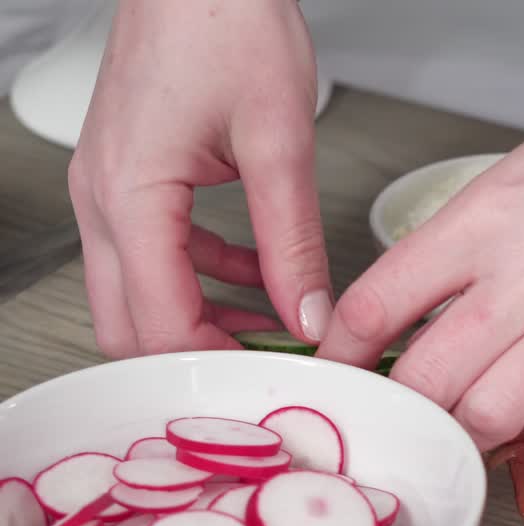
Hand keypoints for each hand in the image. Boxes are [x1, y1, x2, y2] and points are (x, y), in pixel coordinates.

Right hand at [68, 0, 331, 357]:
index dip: (216, 367)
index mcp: (131, 196)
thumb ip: (293, 240)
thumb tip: (309, 312)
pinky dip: (201, 276)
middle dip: (195, 358)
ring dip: (201, 318)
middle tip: (265, 369)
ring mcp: (109, 187)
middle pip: (129, 325)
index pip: (160, 324)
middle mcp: (103, 198)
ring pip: (139, 293)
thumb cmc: (225, 23)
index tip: (269, 381)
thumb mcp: (280, 142)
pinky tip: (257, 275)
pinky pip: (156, 252)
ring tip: (273, 330)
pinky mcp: (130, 175)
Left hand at [318, 25, 523, 450]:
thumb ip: (470, 240)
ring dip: (475, 427)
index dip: (346, 350)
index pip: (378, 302)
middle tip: (412, 408)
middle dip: (408, 407)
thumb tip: (429, 306)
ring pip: (491, 417)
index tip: (346, 366)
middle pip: (426, 381)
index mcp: (486, 216)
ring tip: (480, 414)